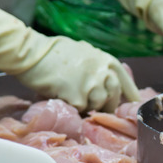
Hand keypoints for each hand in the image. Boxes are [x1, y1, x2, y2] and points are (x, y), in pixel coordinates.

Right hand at [15, 37, 139, 111]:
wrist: (30, 53)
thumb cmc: (52, 52)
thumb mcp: (84, 52)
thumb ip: (97, 65)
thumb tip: (105, 78)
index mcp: (106, 61)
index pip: (126, 84)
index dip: (130, 96)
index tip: (132, 105)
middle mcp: (103, 72)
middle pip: (113, 98)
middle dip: (106, 105)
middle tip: (94, 105)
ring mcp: (92, 85)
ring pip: (97, 106)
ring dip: (86, 106)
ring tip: (71, 95)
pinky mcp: (78, 97)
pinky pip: (80, 110)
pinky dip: (72, 107)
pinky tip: (62, 96)